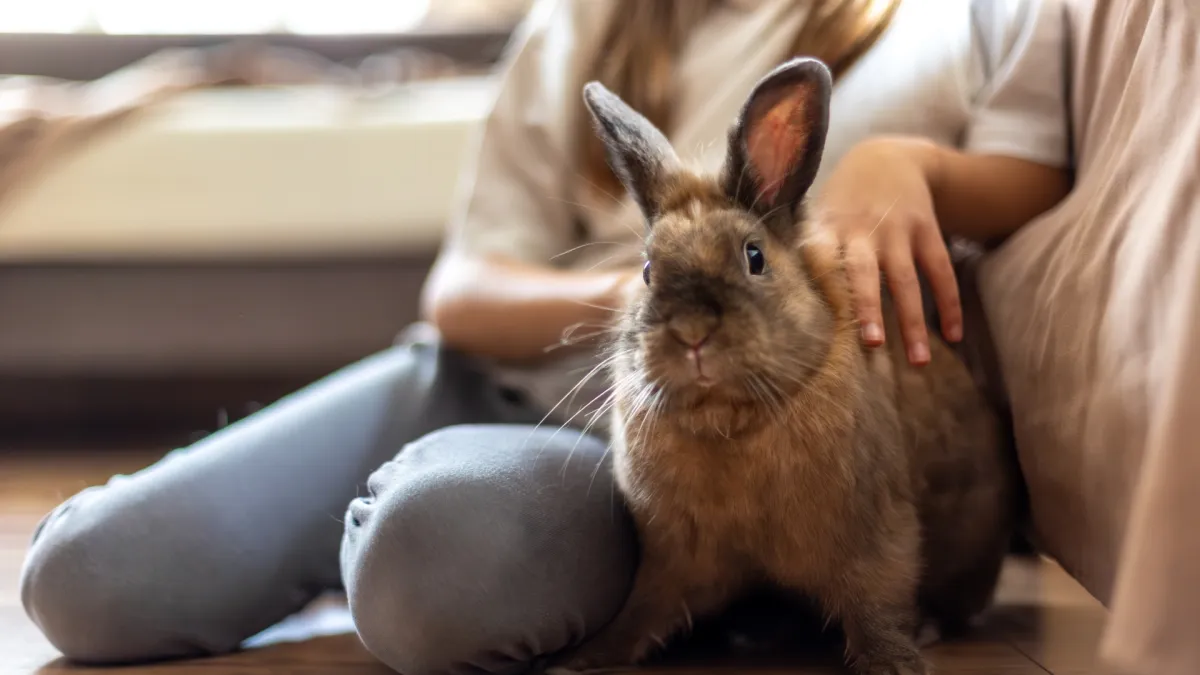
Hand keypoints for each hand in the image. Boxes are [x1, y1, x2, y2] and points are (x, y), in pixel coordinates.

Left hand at [813, 137, 961, 365]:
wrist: (887, 155)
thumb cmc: (842, 202)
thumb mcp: (817, 216)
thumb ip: (808, 256)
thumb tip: (781, 308)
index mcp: (829, 229)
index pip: (821, 260)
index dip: (820, 286)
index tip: (816, 322)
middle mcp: (863, 229)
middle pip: (865, 272)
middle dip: (869, 308)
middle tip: (872, 345)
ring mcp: (898, 230)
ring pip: (908, 280)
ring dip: (913, 322)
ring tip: (918, 361)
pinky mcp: (927, 230)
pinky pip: (941, 271)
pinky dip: (949, 304)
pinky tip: (953, 336)